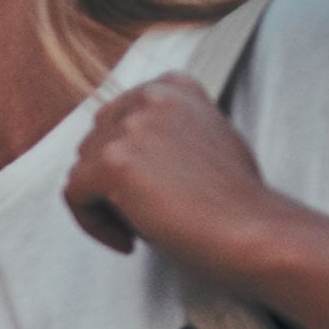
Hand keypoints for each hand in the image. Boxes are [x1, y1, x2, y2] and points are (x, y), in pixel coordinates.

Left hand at [61, 72, 305, 283]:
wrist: (254, 232)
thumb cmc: (238, 201)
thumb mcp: (209, 139)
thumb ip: (170, 130)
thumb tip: (133, 149)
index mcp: (174, 87)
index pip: (118, 116)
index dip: (126, 158)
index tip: (146, 187)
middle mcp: (150, 97)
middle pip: (95, 140)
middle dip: (110, 180)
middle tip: (143, 212)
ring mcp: (130, 127)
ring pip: (82, 168)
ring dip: (104, 203)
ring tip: (144, 226)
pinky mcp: (113, 162)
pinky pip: (74, 194)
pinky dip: (93, 224)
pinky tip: (129, 241)